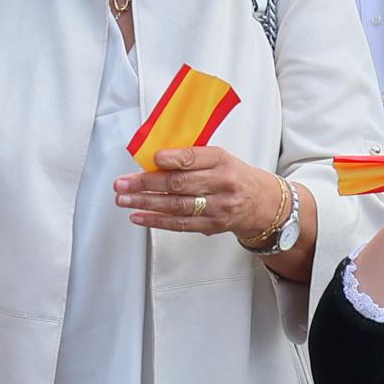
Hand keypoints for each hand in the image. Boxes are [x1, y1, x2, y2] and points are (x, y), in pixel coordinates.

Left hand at [119, 142, 289, 242]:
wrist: (261, 203)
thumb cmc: (233, 176)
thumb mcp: (219, 158)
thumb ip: (191, 158)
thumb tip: (153, 161)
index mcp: (222, 161)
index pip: (194, 158)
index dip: (172, 159)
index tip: (152, 159)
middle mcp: (221, 184)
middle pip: (180, 184)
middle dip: (146, 184)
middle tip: (122, 183)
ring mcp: (217, 207)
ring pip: (176, 206)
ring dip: (145, 203)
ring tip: (124, 199)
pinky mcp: (212, 225)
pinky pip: (180, 224)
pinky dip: (156, 221)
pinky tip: (138, 216)